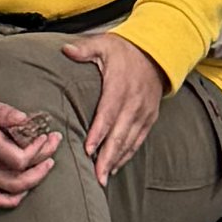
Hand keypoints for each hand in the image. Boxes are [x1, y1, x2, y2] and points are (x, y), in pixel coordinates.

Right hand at [0, 77, 61, 208]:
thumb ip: (4, 112)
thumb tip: (26, 119)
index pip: (21, 158)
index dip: (38, 150)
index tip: (44, 136)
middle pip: (22, 174)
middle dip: (43, 162)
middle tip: (53, 146)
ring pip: (12, 189)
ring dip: (34, 180)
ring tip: (46, 166)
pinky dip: (11, 200)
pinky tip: (23, 191)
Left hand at [63, 31, 166, 179]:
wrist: (156, 54)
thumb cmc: (124, 51)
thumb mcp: (104, 44)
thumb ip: (85, 49)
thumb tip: (65, 50)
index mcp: (120, 86)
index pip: (108, 113)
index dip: (98, 133)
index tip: (88, 149)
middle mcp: (134, 102)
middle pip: (120, 134)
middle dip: (107, 156)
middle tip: (96, 176)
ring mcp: (144, 112)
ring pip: (130, 141)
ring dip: (116, 160)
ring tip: (103, 177)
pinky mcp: (149, 118)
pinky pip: (138, 140)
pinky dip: (127, 154)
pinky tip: (115, 166)